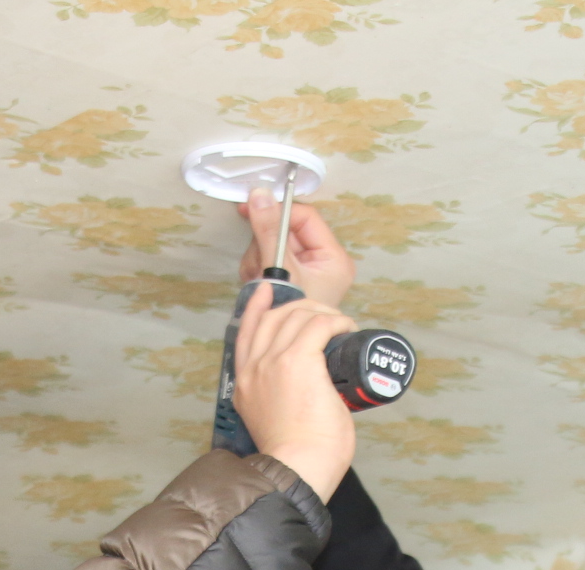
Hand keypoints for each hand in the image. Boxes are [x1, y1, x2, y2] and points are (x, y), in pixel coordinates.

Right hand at [230, 283, 354, 499]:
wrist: (296, 469)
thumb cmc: (295, 459)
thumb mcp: (273, 423)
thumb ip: (279, 404)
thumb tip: (309, 396)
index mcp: (244, 385)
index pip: (246, 333)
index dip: (257, 307)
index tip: (266, 292)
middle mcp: (254, 369)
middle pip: (273, 318)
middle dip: (299, 307)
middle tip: (322, 312)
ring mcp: (274, 362)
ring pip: (297, 316)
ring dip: (323, 313)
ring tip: (341, 324)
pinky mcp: (298, 361)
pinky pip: (319, 324)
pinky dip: (336, 321)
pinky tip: (347, 328)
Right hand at [234, 193, 355, 308]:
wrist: (284, 359)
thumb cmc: (291, 318)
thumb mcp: (282, 270)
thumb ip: (270, 231)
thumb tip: (259, 195)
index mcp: (332, 258)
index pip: (305, 217)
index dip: (279, 210)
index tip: (253, 207)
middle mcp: (322, 262)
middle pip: (287, 229)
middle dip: (266, 243)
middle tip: (259, 262)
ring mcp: (305, 271)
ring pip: (273, 244)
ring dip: (258, 257)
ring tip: (258, 278)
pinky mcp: (290, 279)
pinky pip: (268, 260)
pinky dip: (257, 268)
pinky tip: (257, 282)